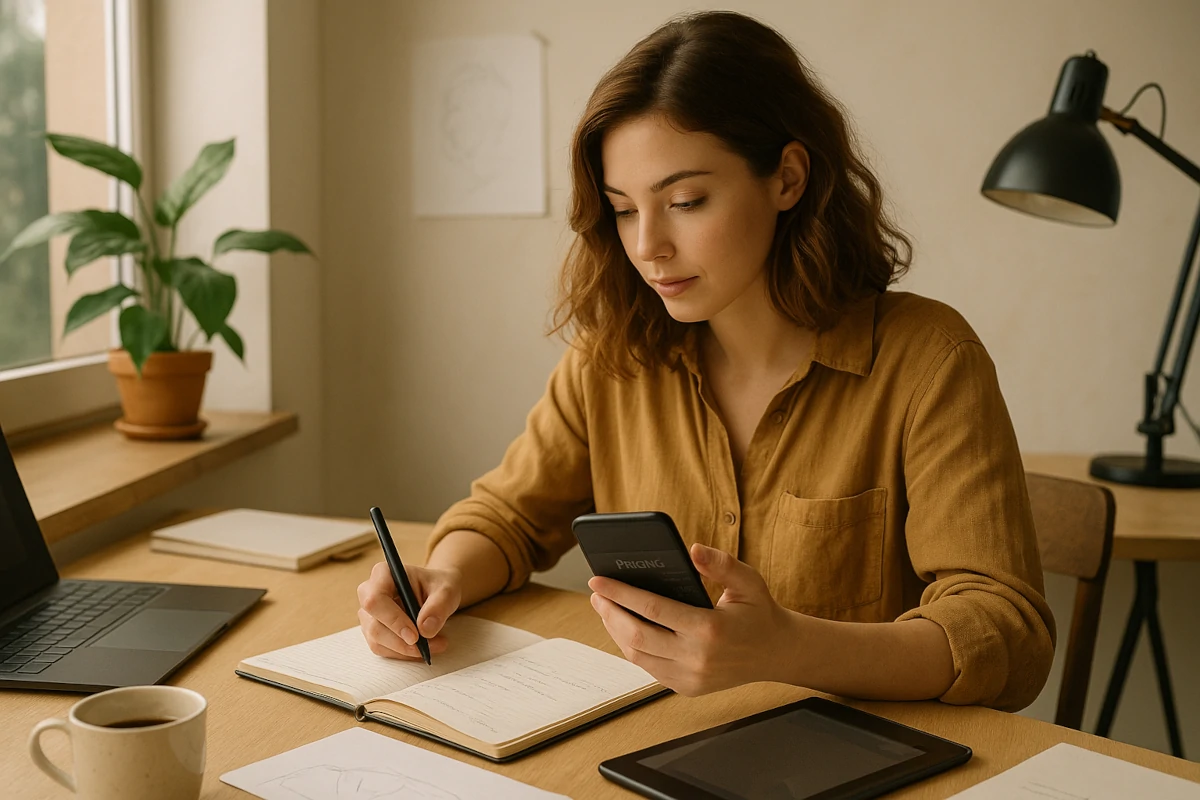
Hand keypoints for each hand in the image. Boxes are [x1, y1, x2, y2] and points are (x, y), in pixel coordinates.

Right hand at [357, 561, 461, 660]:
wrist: (436, 593)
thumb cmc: (438, 586)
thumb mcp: (447, 590)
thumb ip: (438, 606)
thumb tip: (425, 629)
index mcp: (383, 574)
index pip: (375, 600)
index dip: (393, 620)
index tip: (415, 636)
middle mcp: (369, 592)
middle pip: (374, 624)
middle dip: (401, 641)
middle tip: (427, 647)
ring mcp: (369, 614)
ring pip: (377, 640)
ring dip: (405, 649)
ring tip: (434, 646)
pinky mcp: (373, 631)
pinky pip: (382, 648)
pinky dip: (403, 653)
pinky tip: (422, 648)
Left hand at [589, 543, 792, 695]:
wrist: (777, 653)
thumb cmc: (759, 612)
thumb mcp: (748, 580)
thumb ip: (720, 563)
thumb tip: (691, 549)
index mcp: (710, 629)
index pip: (652, 609)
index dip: (621, 593)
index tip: (598, 580)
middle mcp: (697, 658)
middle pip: (637, 636)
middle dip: (610, 613)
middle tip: (597, 594)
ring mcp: (691, 677)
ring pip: (638, 656)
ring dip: (616, 631)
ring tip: (606, 608)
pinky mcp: (687, 688)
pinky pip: (649, 669)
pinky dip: (632, 648)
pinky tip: (625, 628)